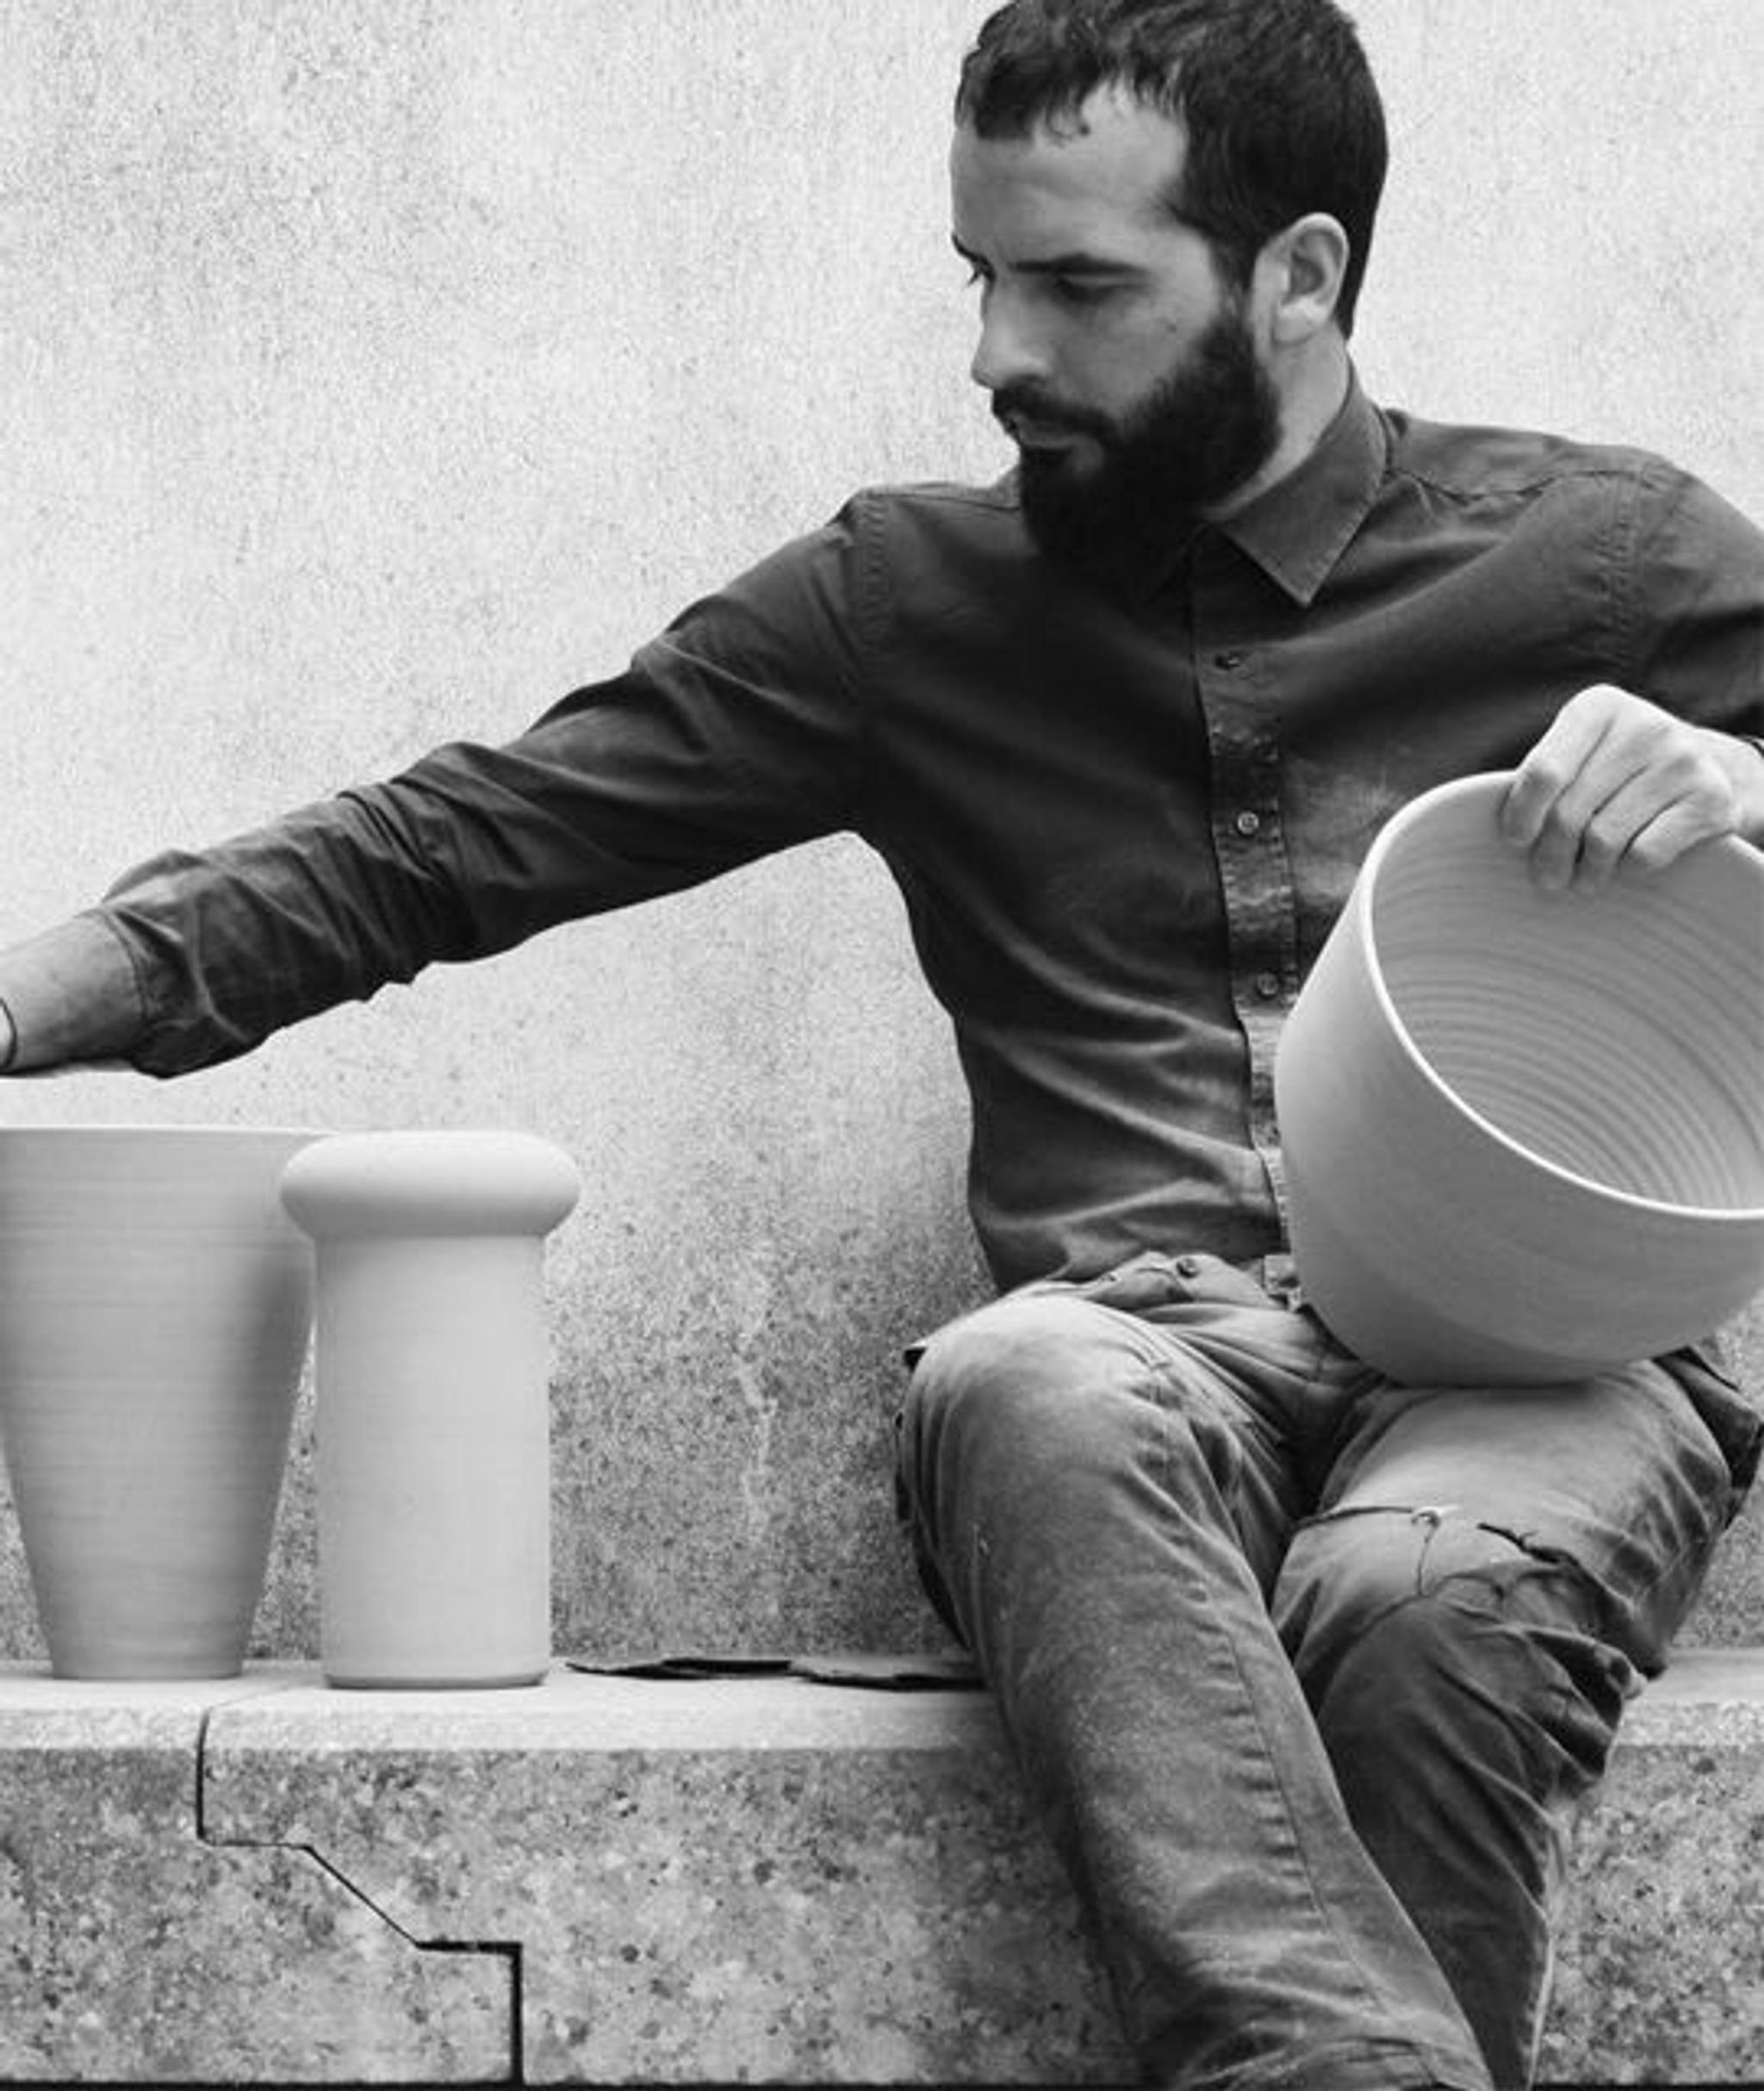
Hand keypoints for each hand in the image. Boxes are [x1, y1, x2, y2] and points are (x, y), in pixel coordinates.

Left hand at [1501, 684, 1763, 890]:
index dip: (1522, 816)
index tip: (1515, 842)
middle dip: (1550, 855)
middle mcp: (1643, 725)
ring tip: (1583, 880)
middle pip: (1569, 812)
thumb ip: (1547, 777)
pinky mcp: (1709, 798)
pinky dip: (1627, 870)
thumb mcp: (1585, 753)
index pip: (1544, 772)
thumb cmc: (1623, 770)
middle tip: (1546, 878)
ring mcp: (1681, 760)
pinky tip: (1625, 867)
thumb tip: (1505, 835)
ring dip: (1587, 871)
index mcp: (1598, 708)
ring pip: (1604, 839)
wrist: (1714, 770)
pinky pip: (1645, 853)